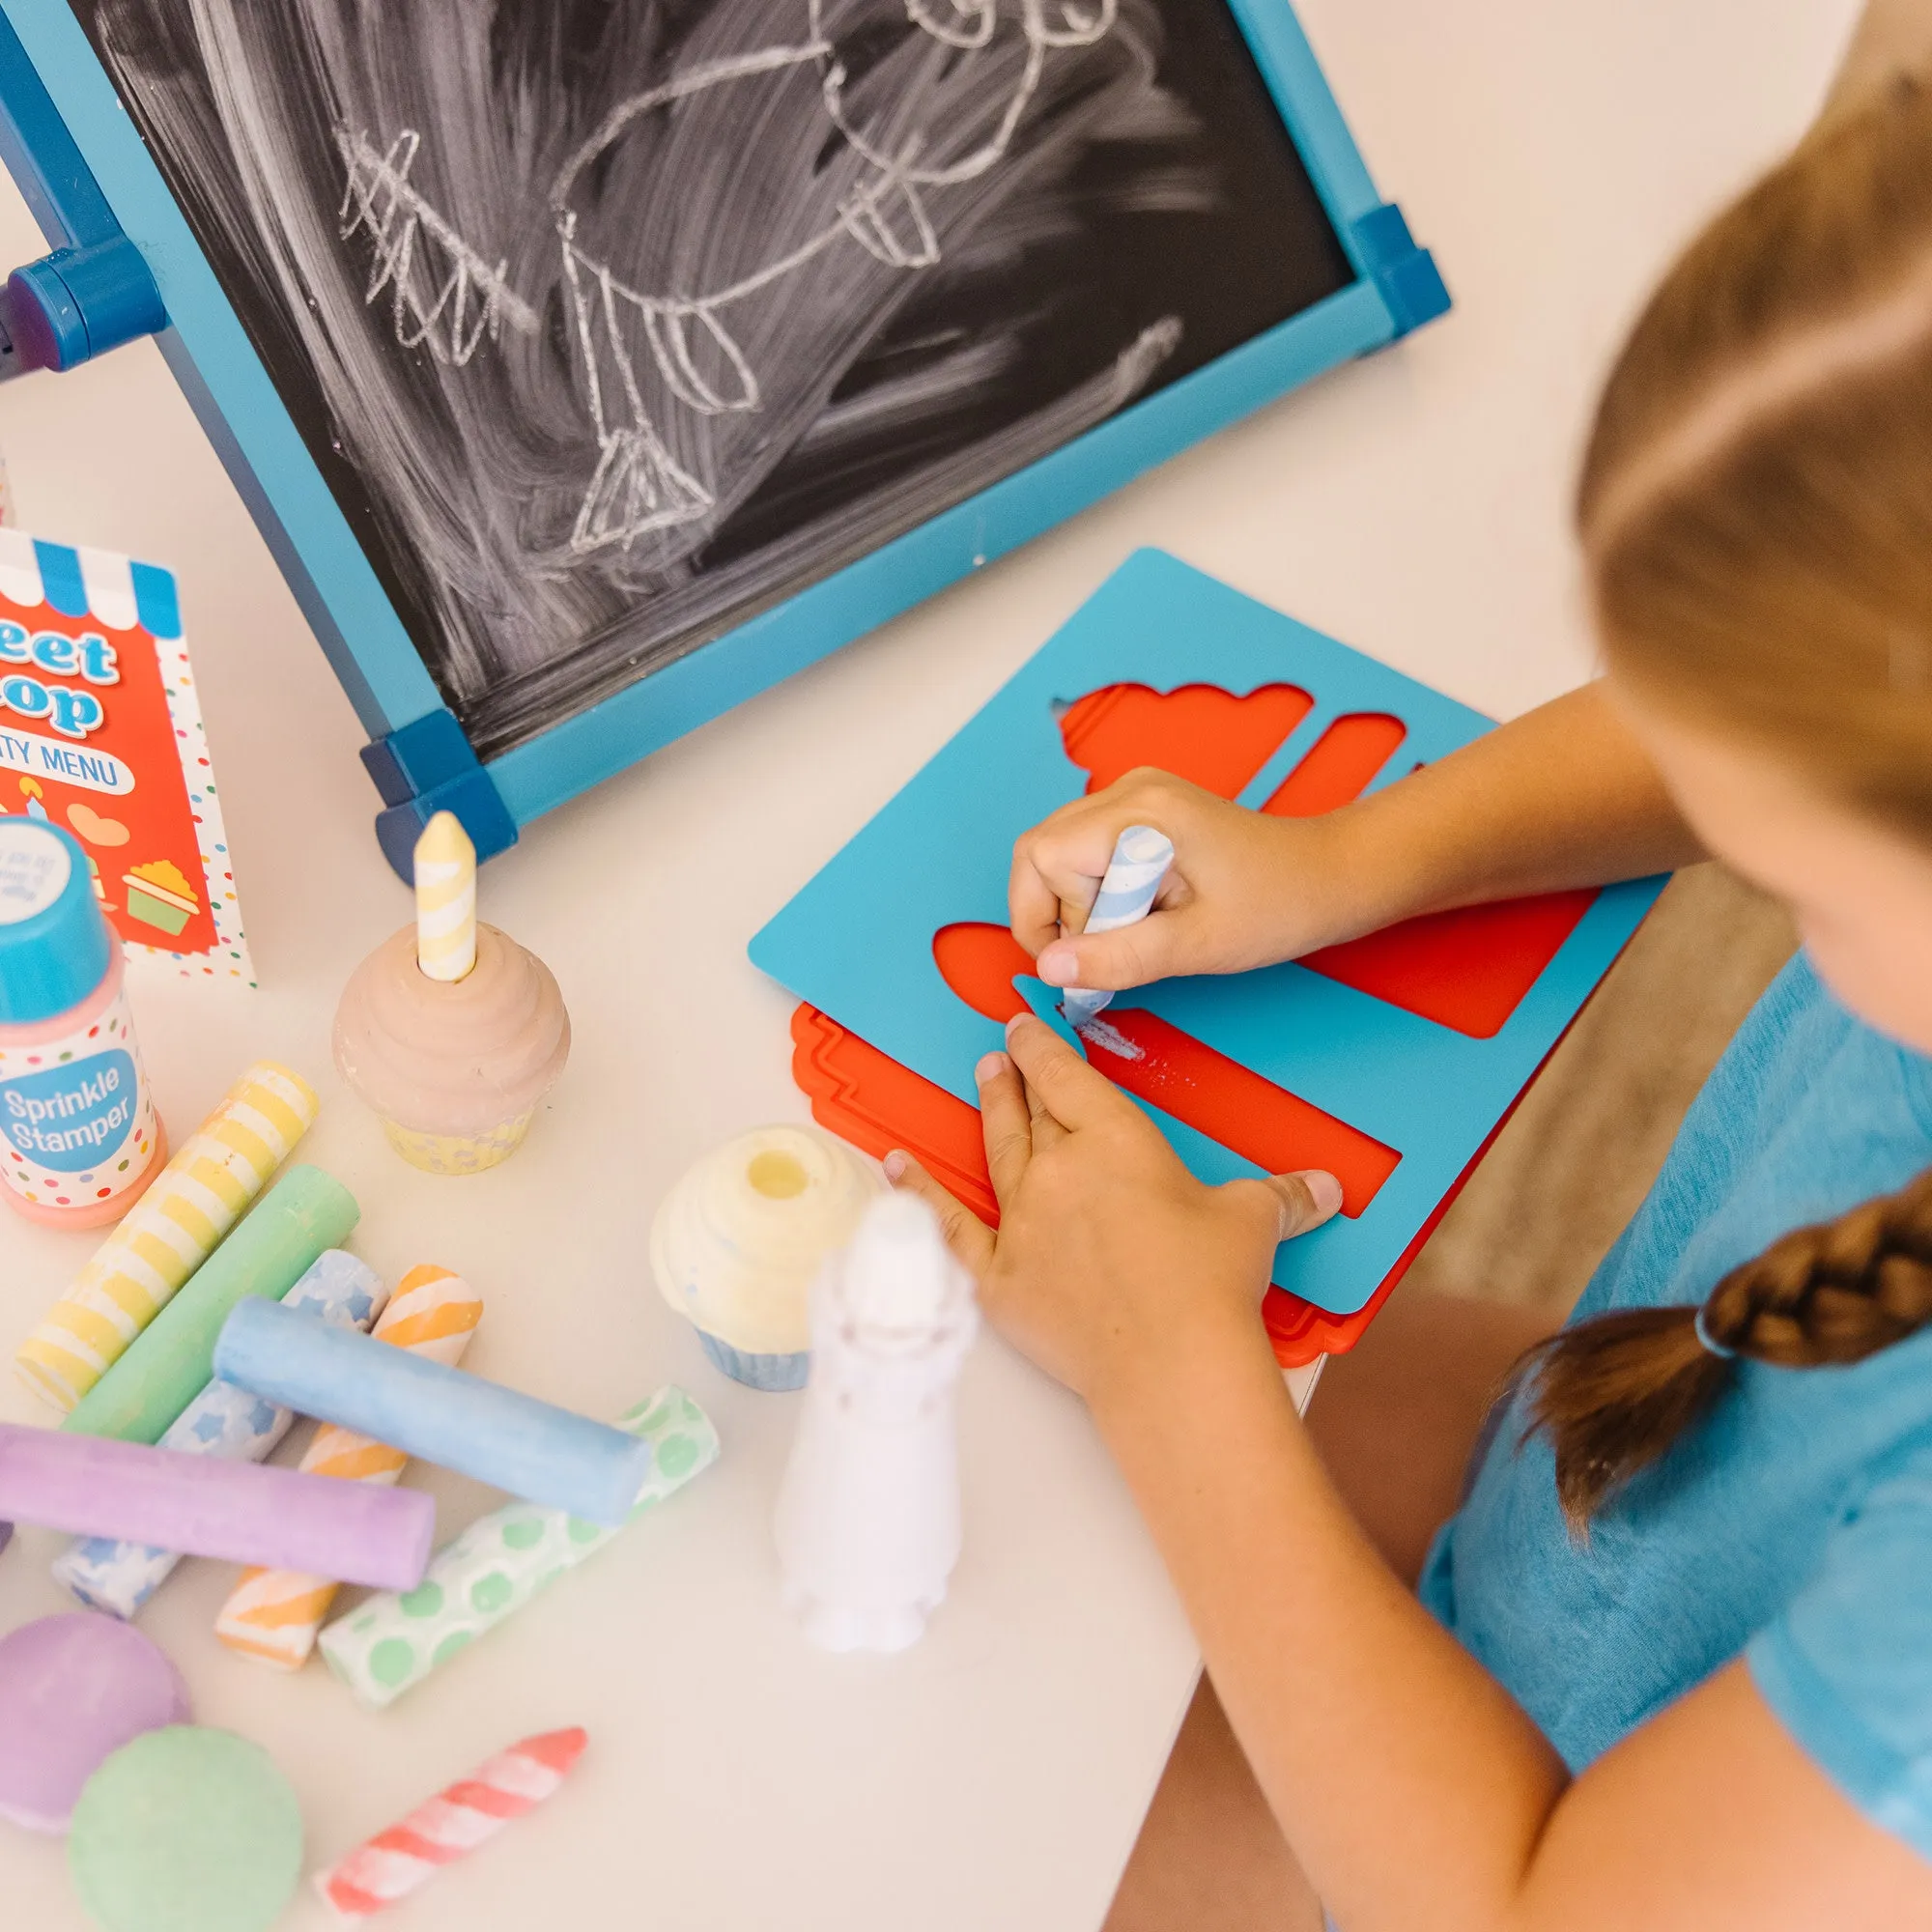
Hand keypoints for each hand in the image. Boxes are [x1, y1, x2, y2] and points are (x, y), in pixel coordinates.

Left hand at [885, 1013, 1340, 1409]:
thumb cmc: (1212, 1285)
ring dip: (990, 1113)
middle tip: (1001, 1052)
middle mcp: (1060, 1171)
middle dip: (1019, 1077)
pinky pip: (947, 1229)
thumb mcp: (1253, 1224)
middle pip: (1033, 1111)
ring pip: (998, 1153)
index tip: (1026, 1025)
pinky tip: (893, 1169)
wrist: (1171, 1362)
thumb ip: (1282, 1196)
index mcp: (1116, 1141)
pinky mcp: (996, 1278)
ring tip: (981, 1081)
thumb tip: (1326, 1188)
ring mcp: (1022, 1223)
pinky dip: (917, 1196)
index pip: (1070, 1080)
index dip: (1045, 1048)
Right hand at [1010, 768, 1360, 994]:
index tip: (1093, 959)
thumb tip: (1050, 970)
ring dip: (1077, 905)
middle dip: (1056, 912)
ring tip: (1133, 931)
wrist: (1329, 876)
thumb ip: (1120, 957)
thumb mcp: (1198, 945)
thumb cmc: (1278, 905)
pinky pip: (1085, 851)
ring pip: (1056, 852)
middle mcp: (1130, 791)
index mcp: (1142, 814)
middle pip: (1038, 850)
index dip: (1052, 918)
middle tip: (1105, 952)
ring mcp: (1136, 796)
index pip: (1042, 857)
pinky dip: (1095, 892)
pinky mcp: (1143, 811)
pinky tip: (1138, 914)